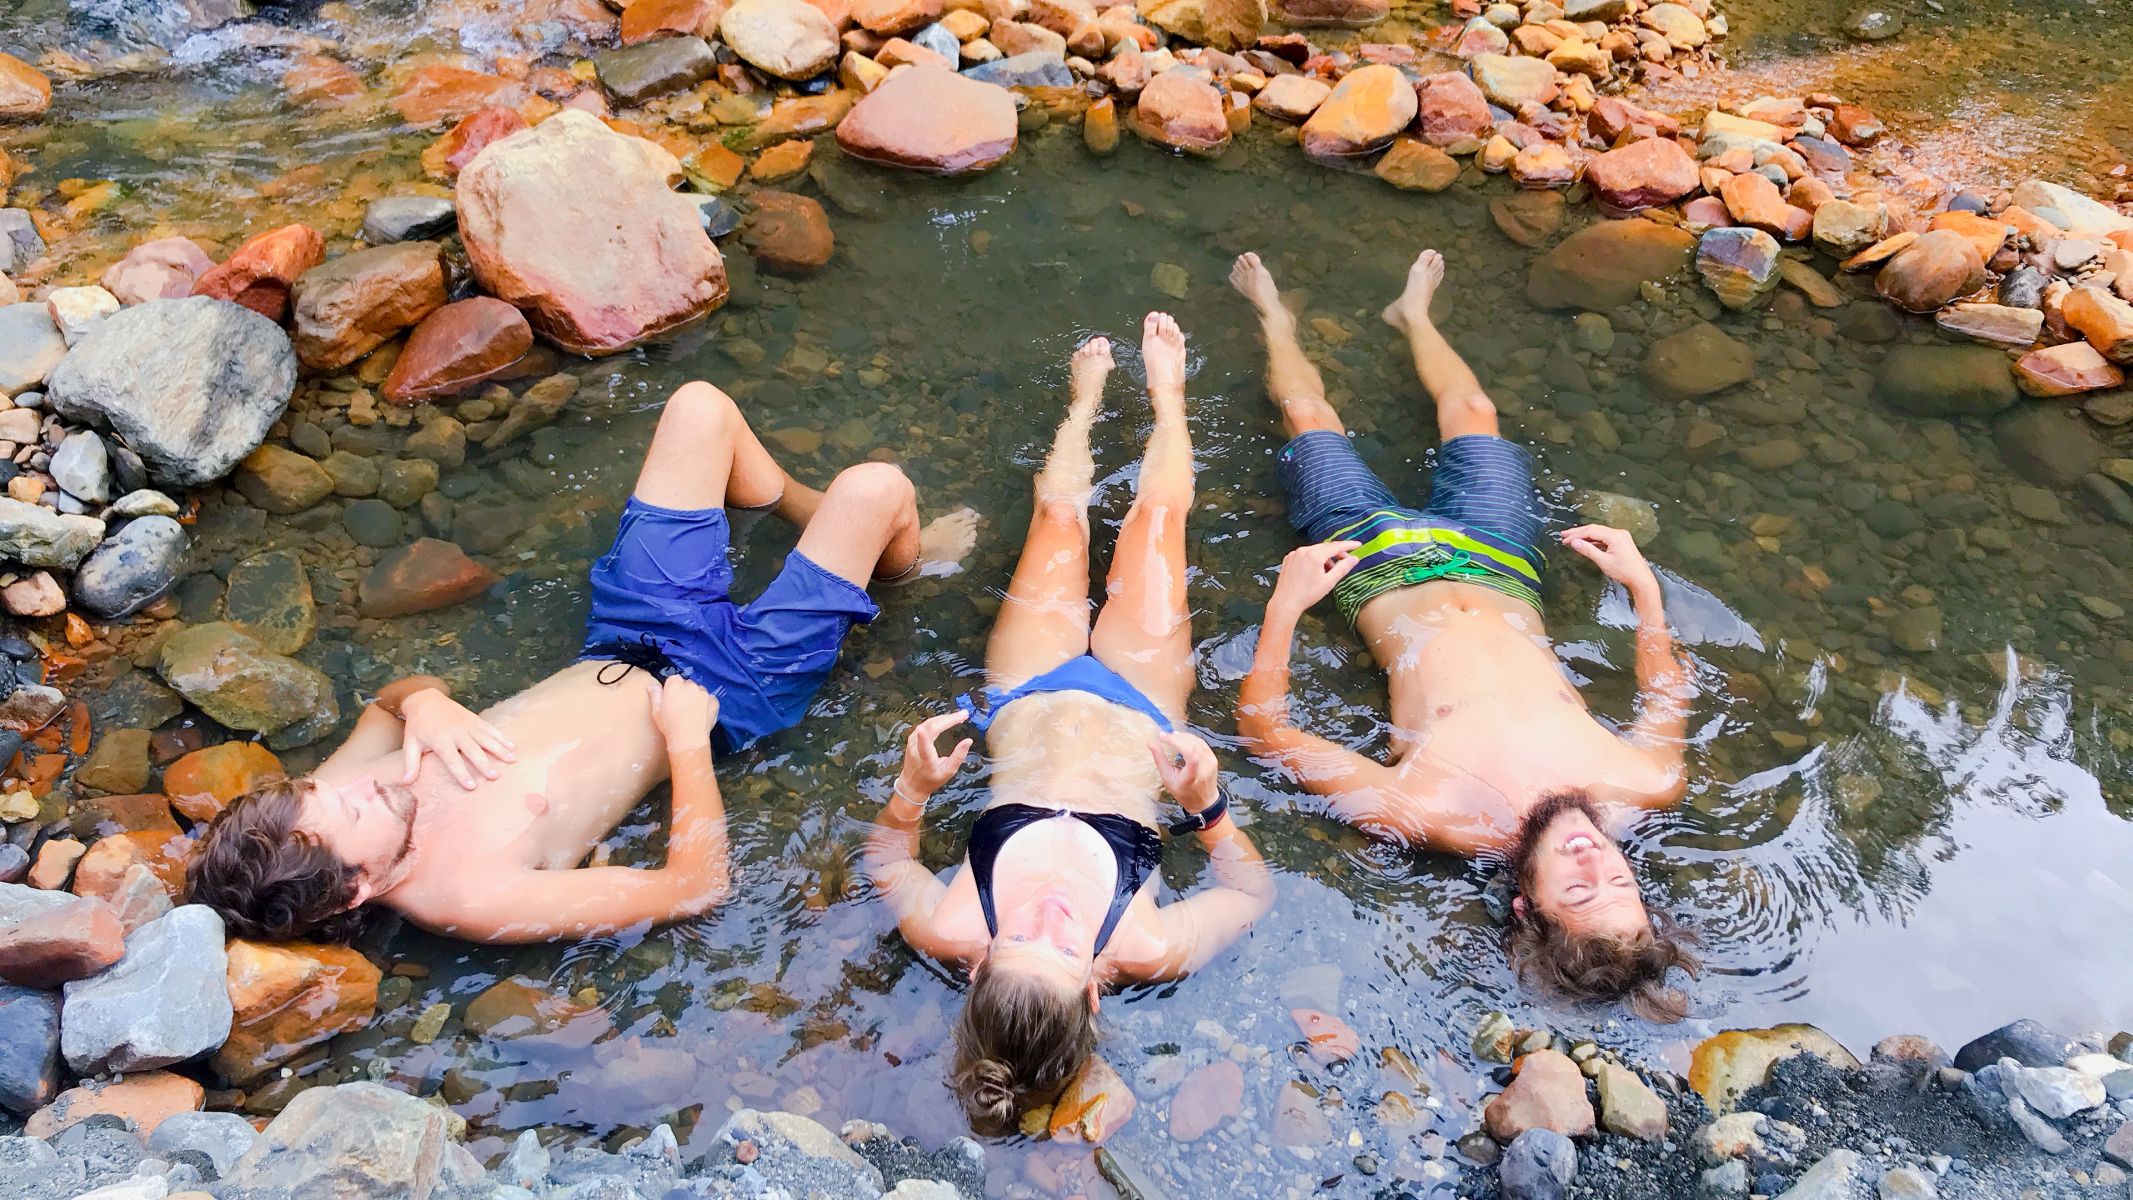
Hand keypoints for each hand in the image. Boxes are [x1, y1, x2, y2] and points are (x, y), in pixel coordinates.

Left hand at [399, 689, 517, 790]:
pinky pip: (490, 728)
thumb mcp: (410, 743)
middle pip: (472, 750)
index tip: (471, 786)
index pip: (452, 759)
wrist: (425, 699)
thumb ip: (410, 763)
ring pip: (486, 738)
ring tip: (512, 760)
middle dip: (484, 763)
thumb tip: (405, 783)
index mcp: (439, 740)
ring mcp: (467, 725)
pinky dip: (501, 737)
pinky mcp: (474, 719)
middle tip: (495, 775)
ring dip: (499, 749)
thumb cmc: (417, 725)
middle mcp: (456, 732)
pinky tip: (512, 746)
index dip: (461, 772)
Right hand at [646, 675, 718, 749]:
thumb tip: (652, 686)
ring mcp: (704, 693)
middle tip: (681, 706)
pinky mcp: (714, 702)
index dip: (672, 689)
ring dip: (696, 697)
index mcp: (675, 685)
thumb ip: (655, 695)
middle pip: (687, 684)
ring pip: (699, 691)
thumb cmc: (669, 725)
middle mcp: (691, 685)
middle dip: (685, 692)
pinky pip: (710, 699)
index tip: (670, 699)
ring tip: (692, 712)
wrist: (688, 739)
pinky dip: (707, 704)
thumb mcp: (656, 711)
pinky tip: (702, 714)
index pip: (673, 680)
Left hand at [898, 711, 972, 800]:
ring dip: (944, 718)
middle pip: (930, 729)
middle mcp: (916, 749)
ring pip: (928, 724)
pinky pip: (926, 724)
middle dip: (948, 719)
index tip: (924, 728)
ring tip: (958, 716)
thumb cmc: (932, 779)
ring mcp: (912, 741)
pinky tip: (947, 719)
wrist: (912, 784)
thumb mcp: (948, 772)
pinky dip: (938, 720)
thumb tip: (968, 741)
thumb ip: (958, 757)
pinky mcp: (912, 737)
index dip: (923, 738)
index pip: (923, 748)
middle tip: (964, 715)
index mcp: (925, 760)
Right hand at [1149, 731, 1219, 814]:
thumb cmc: (1184, 793)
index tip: (1163, 737)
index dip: (1176, 741)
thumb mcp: (1168, 780)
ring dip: (1184, 736)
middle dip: (1177, 737)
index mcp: (1193, 775)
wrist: (1204, 802)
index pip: (1189, 753)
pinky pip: (1202, 743)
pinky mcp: (1213, 759)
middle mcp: (1205, 767)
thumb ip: (1160, 761)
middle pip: (1192, 745)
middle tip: (1164, 736)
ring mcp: (1211, 762)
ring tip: (1172, 735)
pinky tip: (1182, 738)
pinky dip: (1191, 738)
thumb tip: (1151, 744)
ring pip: (1197, 741)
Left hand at [1269, 541, 1361, 615]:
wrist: (1285, 603)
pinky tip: (1315, 572)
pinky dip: (1313, 559)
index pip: (1336, 546)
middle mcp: (1303, 551)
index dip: (1348, 545)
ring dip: (1325, 558)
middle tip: (1345, 562)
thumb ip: (1343, 568)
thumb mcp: (1329, 582)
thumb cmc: (1307, 595)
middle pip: (1325, 547)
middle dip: (1337, 554)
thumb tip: (1354, 559)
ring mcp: (1294, 554)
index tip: (1358, 544)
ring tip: (1327, 573)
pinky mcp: (1288, 559)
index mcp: (1314, 555)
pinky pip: (1305, 554)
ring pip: (1315, 551)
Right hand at [1558, 524, 1656, 593]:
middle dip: (1578, 532)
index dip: (1576, 535)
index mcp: (1615, 536)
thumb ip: (1588, 550)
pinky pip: (1605, 538)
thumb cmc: (1625, 572)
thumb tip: (1575, 543)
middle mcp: (1619, 533)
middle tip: (1564, 535)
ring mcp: (1621, 537)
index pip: (1591, 531)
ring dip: (1586, 536)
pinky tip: (1586, 544)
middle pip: (1594, 529)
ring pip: (1599, 533)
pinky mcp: (1622, 542)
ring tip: (1572, 539)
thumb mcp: (1603, 562)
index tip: (1565, 539)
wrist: (1641, 579)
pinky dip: (1594, 540)